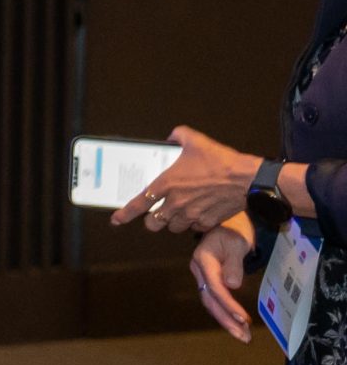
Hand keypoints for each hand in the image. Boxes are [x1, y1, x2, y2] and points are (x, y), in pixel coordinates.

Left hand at [113, 126, 259, 232]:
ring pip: (173, 228)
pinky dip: (194, 224)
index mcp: (167, 184)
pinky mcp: (207, 221)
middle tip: (156, 214)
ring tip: (179, 212)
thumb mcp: (196, 141)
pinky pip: (194, 228)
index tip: (116, 219)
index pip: (139, 203)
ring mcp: (191, 214)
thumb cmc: (221, 160)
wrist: (248, 178)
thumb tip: (172, 136)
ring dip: (173, 222)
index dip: (125, 214)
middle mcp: (176, 203)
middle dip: (152, 221)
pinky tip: (198, 214)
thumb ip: (179, 136)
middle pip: (153, 224)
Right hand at [192, 224, 254, 341]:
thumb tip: (233, 286)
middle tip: (243, 337)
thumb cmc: (235, 229)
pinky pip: (217, 300)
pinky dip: (227, 313)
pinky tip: (237, 323)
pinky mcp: (211, 281)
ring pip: (212, 303)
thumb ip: (234, 264)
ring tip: (243, 336)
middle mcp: (199, 272)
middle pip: (210, 301)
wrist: (230, 223)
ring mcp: (203, 277)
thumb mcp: (236, 243)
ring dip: (227, 321)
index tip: (243, 318)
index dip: (228, 305)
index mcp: (202, 261)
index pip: (214, 288)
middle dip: (226, 320)